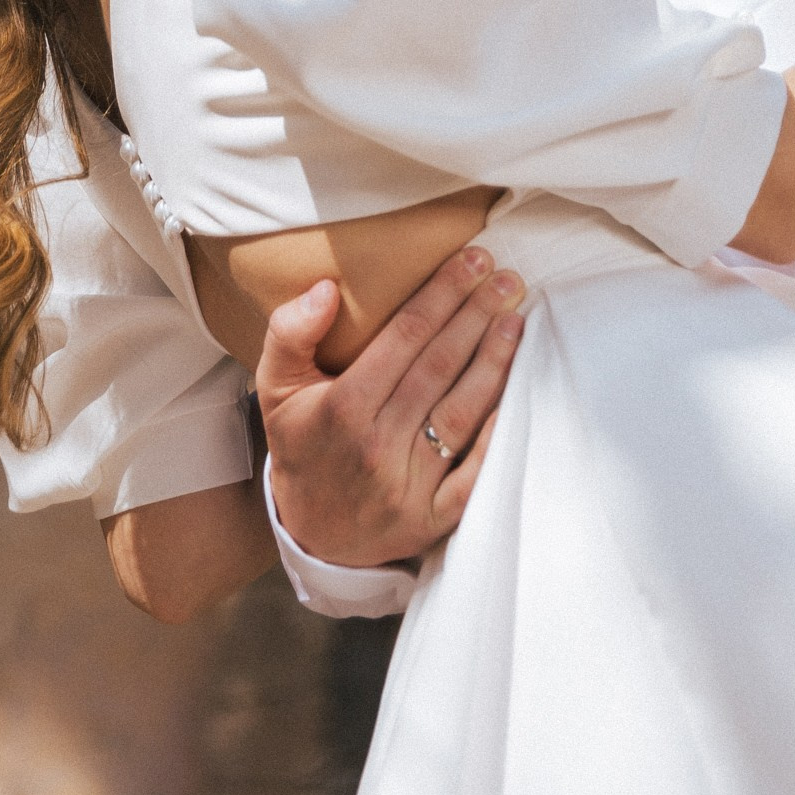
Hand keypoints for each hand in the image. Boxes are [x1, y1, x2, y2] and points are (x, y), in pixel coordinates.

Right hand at [256, 242, 524, 567]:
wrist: (312, 533)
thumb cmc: (302, 443)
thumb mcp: (276, 386)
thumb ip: (290, 332)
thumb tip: (325, 288)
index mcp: (342, 408)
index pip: (405, 336)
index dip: (443, 294)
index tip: (473, 260)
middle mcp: (377, 446)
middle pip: (439, 367)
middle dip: (477, 316)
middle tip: (508, 279)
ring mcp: (407, 487)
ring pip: (461, 412)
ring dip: (494, 362)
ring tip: (515, 320)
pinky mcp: (432, 520)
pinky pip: (475, 473)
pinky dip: (497, 432)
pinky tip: (517, 393)